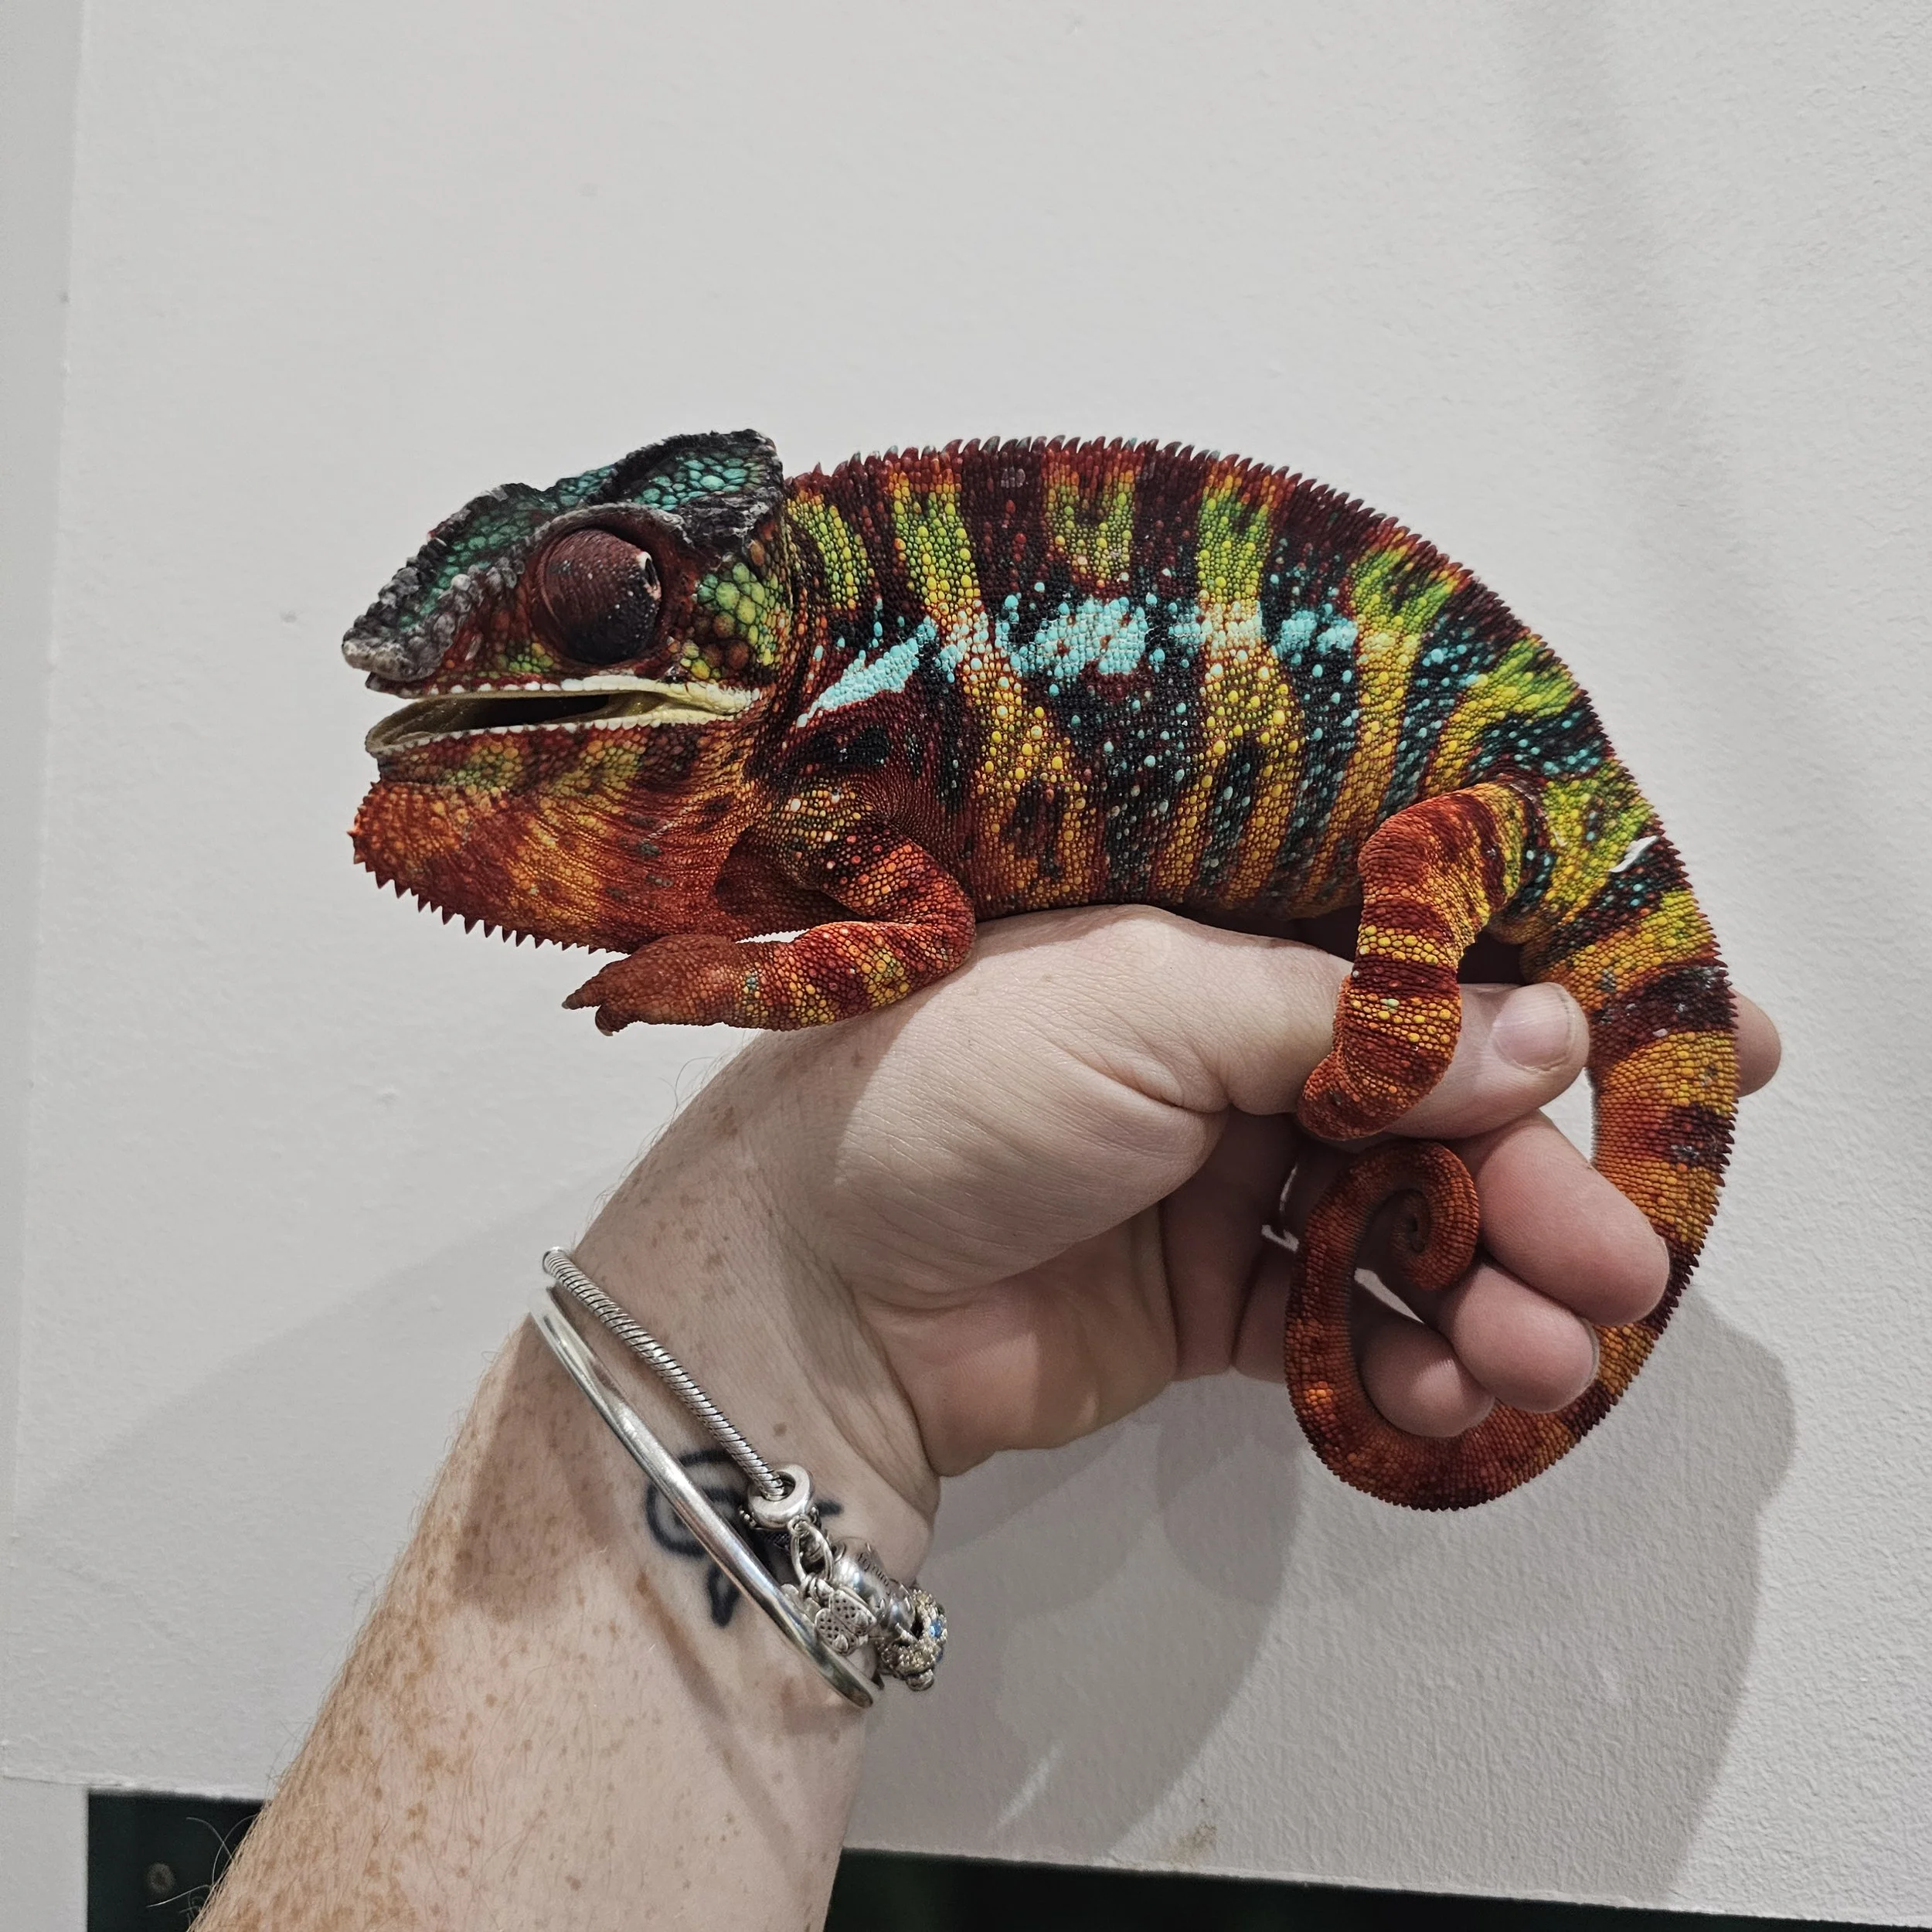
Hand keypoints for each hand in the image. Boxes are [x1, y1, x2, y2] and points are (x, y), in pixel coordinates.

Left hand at [581, 905, 1779, 1520]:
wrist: (803, 1286)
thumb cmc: (938, 1092)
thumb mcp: (1147, 1004)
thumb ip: (1350, 1027)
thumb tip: (1542, 1035)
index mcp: (1216, 948)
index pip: (1422, 965)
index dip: (1556, 1006)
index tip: (1699, 1049)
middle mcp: (1228, 1057)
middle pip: (1437, 1113)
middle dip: (1535, 1187)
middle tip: (1616, 1259)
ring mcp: (1222, 1183)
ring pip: (1405, 1229)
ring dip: (1486, 1288)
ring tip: (1535, 1350)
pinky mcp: (1207, 1303)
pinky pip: (1346, 1327)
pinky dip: (1406, 1360)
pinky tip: (1445, 1391)